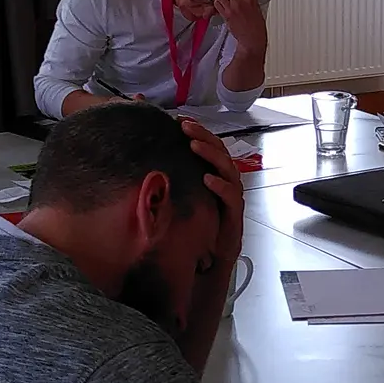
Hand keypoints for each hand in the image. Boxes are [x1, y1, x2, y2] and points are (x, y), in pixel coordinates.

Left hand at [180, 118, 244, 264]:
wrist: (208, 261)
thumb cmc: (196, 229)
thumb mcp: (181, 200)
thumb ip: (173, 182)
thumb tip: (149, 163)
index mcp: (214, 177)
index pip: (210, 148)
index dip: (199, 132)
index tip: (181, 121)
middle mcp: (226, 184)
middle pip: (220, 153)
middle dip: (204, 136)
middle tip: (185, 127)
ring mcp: (232, 199)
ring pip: (228, 170)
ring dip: (211, 155)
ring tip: (194, 146)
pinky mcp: (234, 216)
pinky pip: (231, 197)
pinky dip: (221, 186)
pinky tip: (208, 179)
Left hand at [213, 0, 266, 51]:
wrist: (252, 39)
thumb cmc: (256, 26)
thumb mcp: (257, 8)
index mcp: (250, 0)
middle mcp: (240, 3)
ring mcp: (231, 9)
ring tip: (224, 0)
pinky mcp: (225, 15)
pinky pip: (216, 4)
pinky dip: (218, 4)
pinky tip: (222, 7)